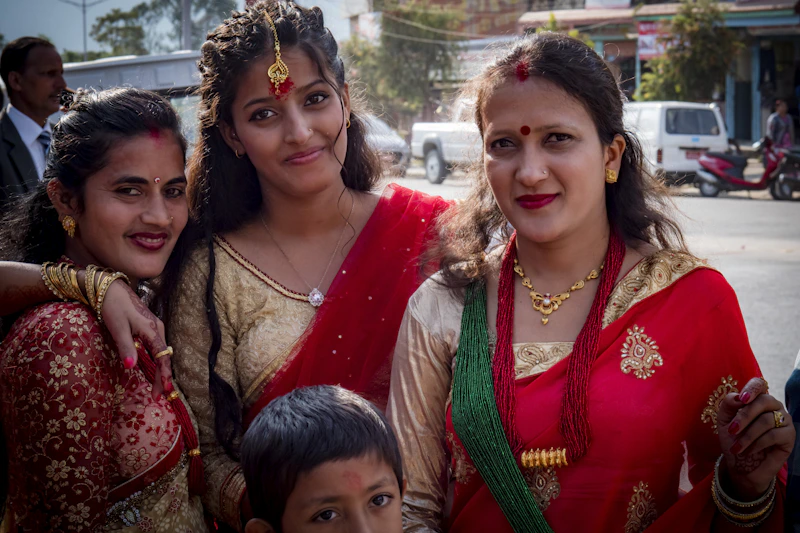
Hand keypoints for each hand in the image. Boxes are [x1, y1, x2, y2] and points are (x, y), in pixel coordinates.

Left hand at [101, 279, 173, 398]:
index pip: (162, 357)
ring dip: (160, 369)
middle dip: (162, 376)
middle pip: (165, 357)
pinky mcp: (149, 326)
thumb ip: (126, 348)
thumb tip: (131, 368)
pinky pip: (157, 347)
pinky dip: (156, 360)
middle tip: (157, 395)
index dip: (163, 375)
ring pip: (161, 352)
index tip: (163, 391)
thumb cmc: (113, 306)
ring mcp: (155, 326)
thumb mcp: (117, 328)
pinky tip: (151, 367)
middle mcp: (158, 328)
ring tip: (156, 385)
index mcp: (153, 330)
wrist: (109, 287)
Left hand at [716, 377, 794, 499]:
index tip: (742, 399)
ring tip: (736, 448)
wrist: (741, 464)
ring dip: (747, 435)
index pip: (759, 385)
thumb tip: (738, 397)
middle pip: (763, 401)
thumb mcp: (724, 421)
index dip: (752, 389)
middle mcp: (773, 406)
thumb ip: (728, 405)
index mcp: (757, 399)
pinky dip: (757, 444)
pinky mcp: (790, 436)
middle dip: (744, 416)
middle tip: (732, 431)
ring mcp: (784, 420)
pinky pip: (773, 435)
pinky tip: (748, 451)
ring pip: (767, 420)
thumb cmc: (733, 439)